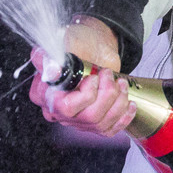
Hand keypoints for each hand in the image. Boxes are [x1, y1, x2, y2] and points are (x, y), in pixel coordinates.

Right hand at [27, 16, 135, 137]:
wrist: (94, 47)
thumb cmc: (77, 43)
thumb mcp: (62, 42)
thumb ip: (50, 55)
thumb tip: (52, 70)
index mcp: (43, 93)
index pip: (64, 107)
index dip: (84, 96)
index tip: (94, 77)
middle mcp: (57, 111)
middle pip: (86, 116)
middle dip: (106, 95)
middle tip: (108, 75)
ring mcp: (75, 120)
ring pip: (99, 123)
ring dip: (117, 102)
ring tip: (120, 83)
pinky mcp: (93, 124)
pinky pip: (109, 130)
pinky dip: (123, 118)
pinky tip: (128, 104)